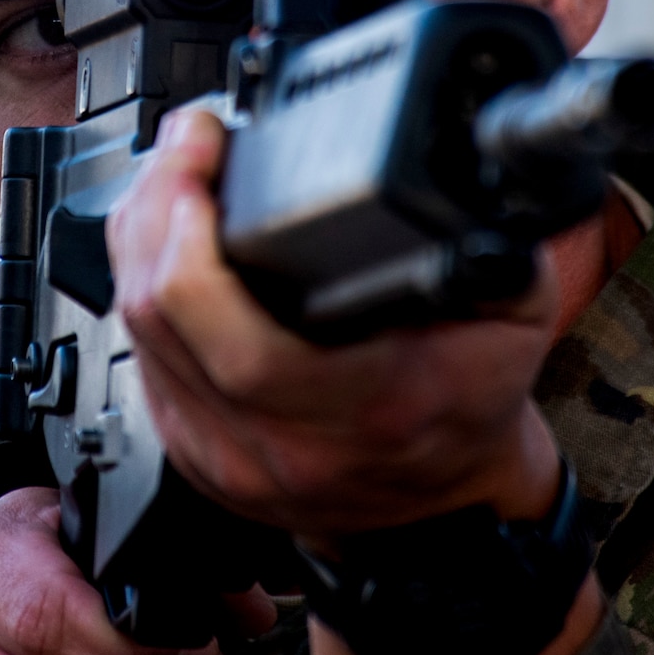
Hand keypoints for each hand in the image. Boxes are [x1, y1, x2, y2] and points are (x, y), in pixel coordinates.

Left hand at [107, 108, 564, 542]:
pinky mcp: (191, 450)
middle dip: (160, 206)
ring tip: (171, 169)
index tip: (211, 154)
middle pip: (165, 316)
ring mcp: (225, 455)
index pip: (246, 342)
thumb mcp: (515, 322)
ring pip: (138, 331)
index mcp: (367, 407)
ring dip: (141, 235)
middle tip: (187, 142)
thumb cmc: (468, 411)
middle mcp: (283, 442)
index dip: (196, 242)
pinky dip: (139, 282)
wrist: (442, 513)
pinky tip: (160, 236)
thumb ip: (496, 250)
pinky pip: (138, 355)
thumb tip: (468, 177)